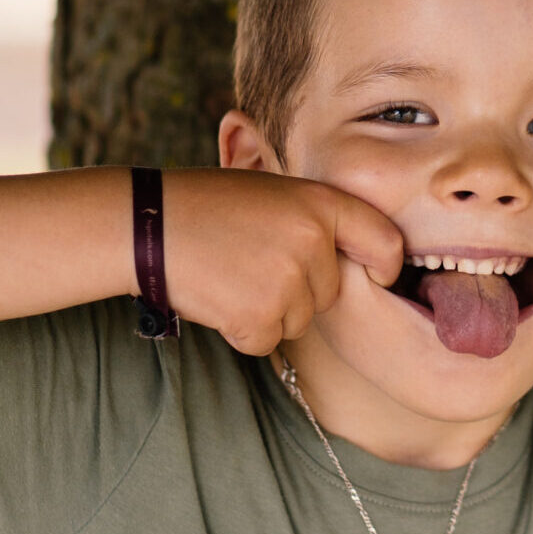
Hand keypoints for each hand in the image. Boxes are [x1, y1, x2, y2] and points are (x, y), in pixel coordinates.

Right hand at [159, 168, 404, 353]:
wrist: (147, 225)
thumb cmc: (208, 206)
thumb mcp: (273, 192)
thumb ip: (316, 221)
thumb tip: (357, 261)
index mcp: (321, 203)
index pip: (384, 242)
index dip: (385, 264)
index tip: (378, 274)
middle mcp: (312, 241)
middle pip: (329, 292)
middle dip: (299, 289)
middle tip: (252, 261)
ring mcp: (286, 281)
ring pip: (298, 320)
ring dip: (269, 310)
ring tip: (231, 274)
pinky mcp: (259, 317)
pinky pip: (267, 341)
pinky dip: (244, 330)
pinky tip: (219, 298)